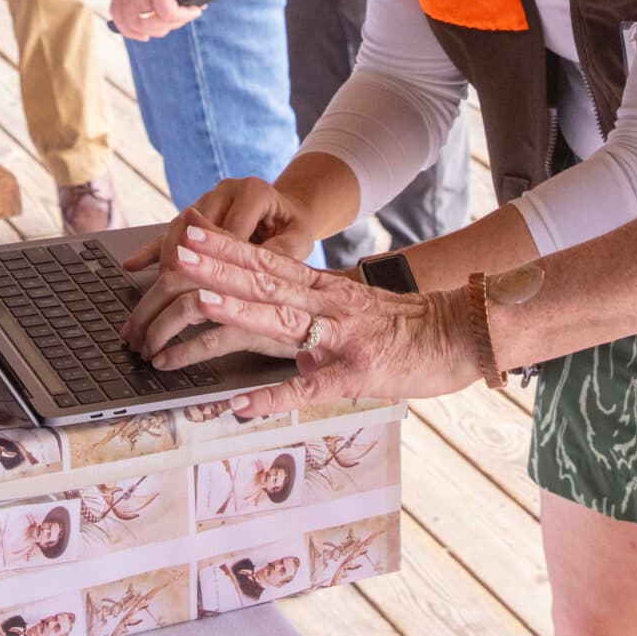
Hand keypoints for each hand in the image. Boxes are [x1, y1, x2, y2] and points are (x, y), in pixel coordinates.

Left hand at [108, 0, 203, 42]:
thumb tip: (195, 6)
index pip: (117, 13)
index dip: (129, 30)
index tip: (146, 36)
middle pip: (134, 23)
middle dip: (158, 30)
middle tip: (178, 21)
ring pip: (152, 22)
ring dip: (174, 24)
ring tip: (190, 13)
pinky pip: (169, 13)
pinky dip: (184, 16)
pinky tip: (194, 9)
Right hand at [120, 178, 317, 356]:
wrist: (287, 209)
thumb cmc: (294, 228)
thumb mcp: (298, 241)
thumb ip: (279, 254)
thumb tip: (256, 278)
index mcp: (252, 192)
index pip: (228, 231)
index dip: (213, 265)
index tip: (200, 296)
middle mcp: (223, 190)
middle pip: (193, 231)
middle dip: (179, 270)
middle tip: (167, 303)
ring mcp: (204, 200)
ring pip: (175, 231)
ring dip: (163, 266)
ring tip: (155, 297)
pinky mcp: (193, 213)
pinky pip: (167, 231)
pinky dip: (150, 250)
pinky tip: (132, 265)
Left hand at [136, 225, 478, 416]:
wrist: (458, 335)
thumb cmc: (402, 326)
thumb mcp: (350, 307)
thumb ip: (308, 311)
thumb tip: (265, 315)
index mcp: (323, 287)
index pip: (265, 260)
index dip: (225, 246)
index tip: (190, 231)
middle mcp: (328, 304)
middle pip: (265, 280)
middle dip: (217, 266)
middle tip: (178, 251)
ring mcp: (340, 338)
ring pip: (282, 319)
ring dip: (239, 309)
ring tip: (200, 300)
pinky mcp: (355, 375)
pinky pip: (308, 389)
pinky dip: (273, 397)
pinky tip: (241, 403)